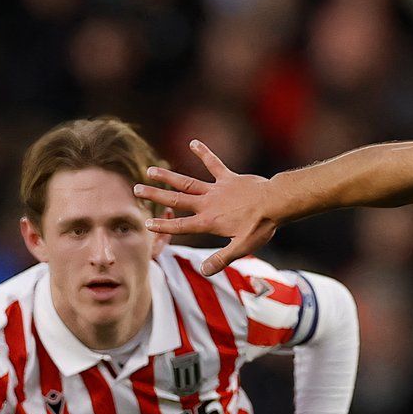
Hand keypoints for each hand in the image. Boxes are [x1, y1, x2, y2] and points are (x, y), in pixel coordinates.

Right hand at [136, 141, 277, 276]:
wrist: (276, 203)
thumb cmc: (260, 227)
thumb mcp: (242, 248)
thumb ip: (221, 259)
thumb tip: (203, 271)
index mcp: (209, 222)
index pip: (180, 226)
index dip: (163, 226)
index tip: (146, 223)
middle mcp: (208, 204)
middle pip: (176, 200)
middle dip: (155, 196)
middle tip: (136, 190)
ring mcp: (216, 189)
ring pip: (187, 182)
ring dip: (168, 176)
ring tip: (150, 170)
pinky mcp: (228, 177)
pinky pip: (213, 164)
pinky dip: (204, 153)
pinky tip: (193, 142)